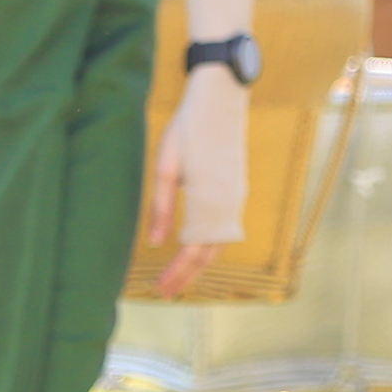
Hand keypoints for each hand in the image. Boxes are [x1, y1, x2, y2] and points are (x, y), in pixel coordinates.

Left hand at [144, 61, 249, 297]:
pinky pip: (225, 228)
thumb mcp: (166, 165)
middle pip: (209, 254)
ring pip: (220, 243)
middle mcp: (228, 204)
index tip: (160, 289)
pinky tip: (195, 248)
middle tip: (166, 293)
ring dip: (199, 263)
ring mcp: (235, 197)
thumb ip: (162, 206)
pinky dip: (210, 245)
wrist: (220, 98)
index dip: (177, 273)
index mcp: (208, 200)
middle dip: (187, 276)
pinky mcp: (236, 189)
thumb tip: (155, 243)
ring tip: (178, 277)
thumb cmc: (188, 128)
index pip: (193, 251)